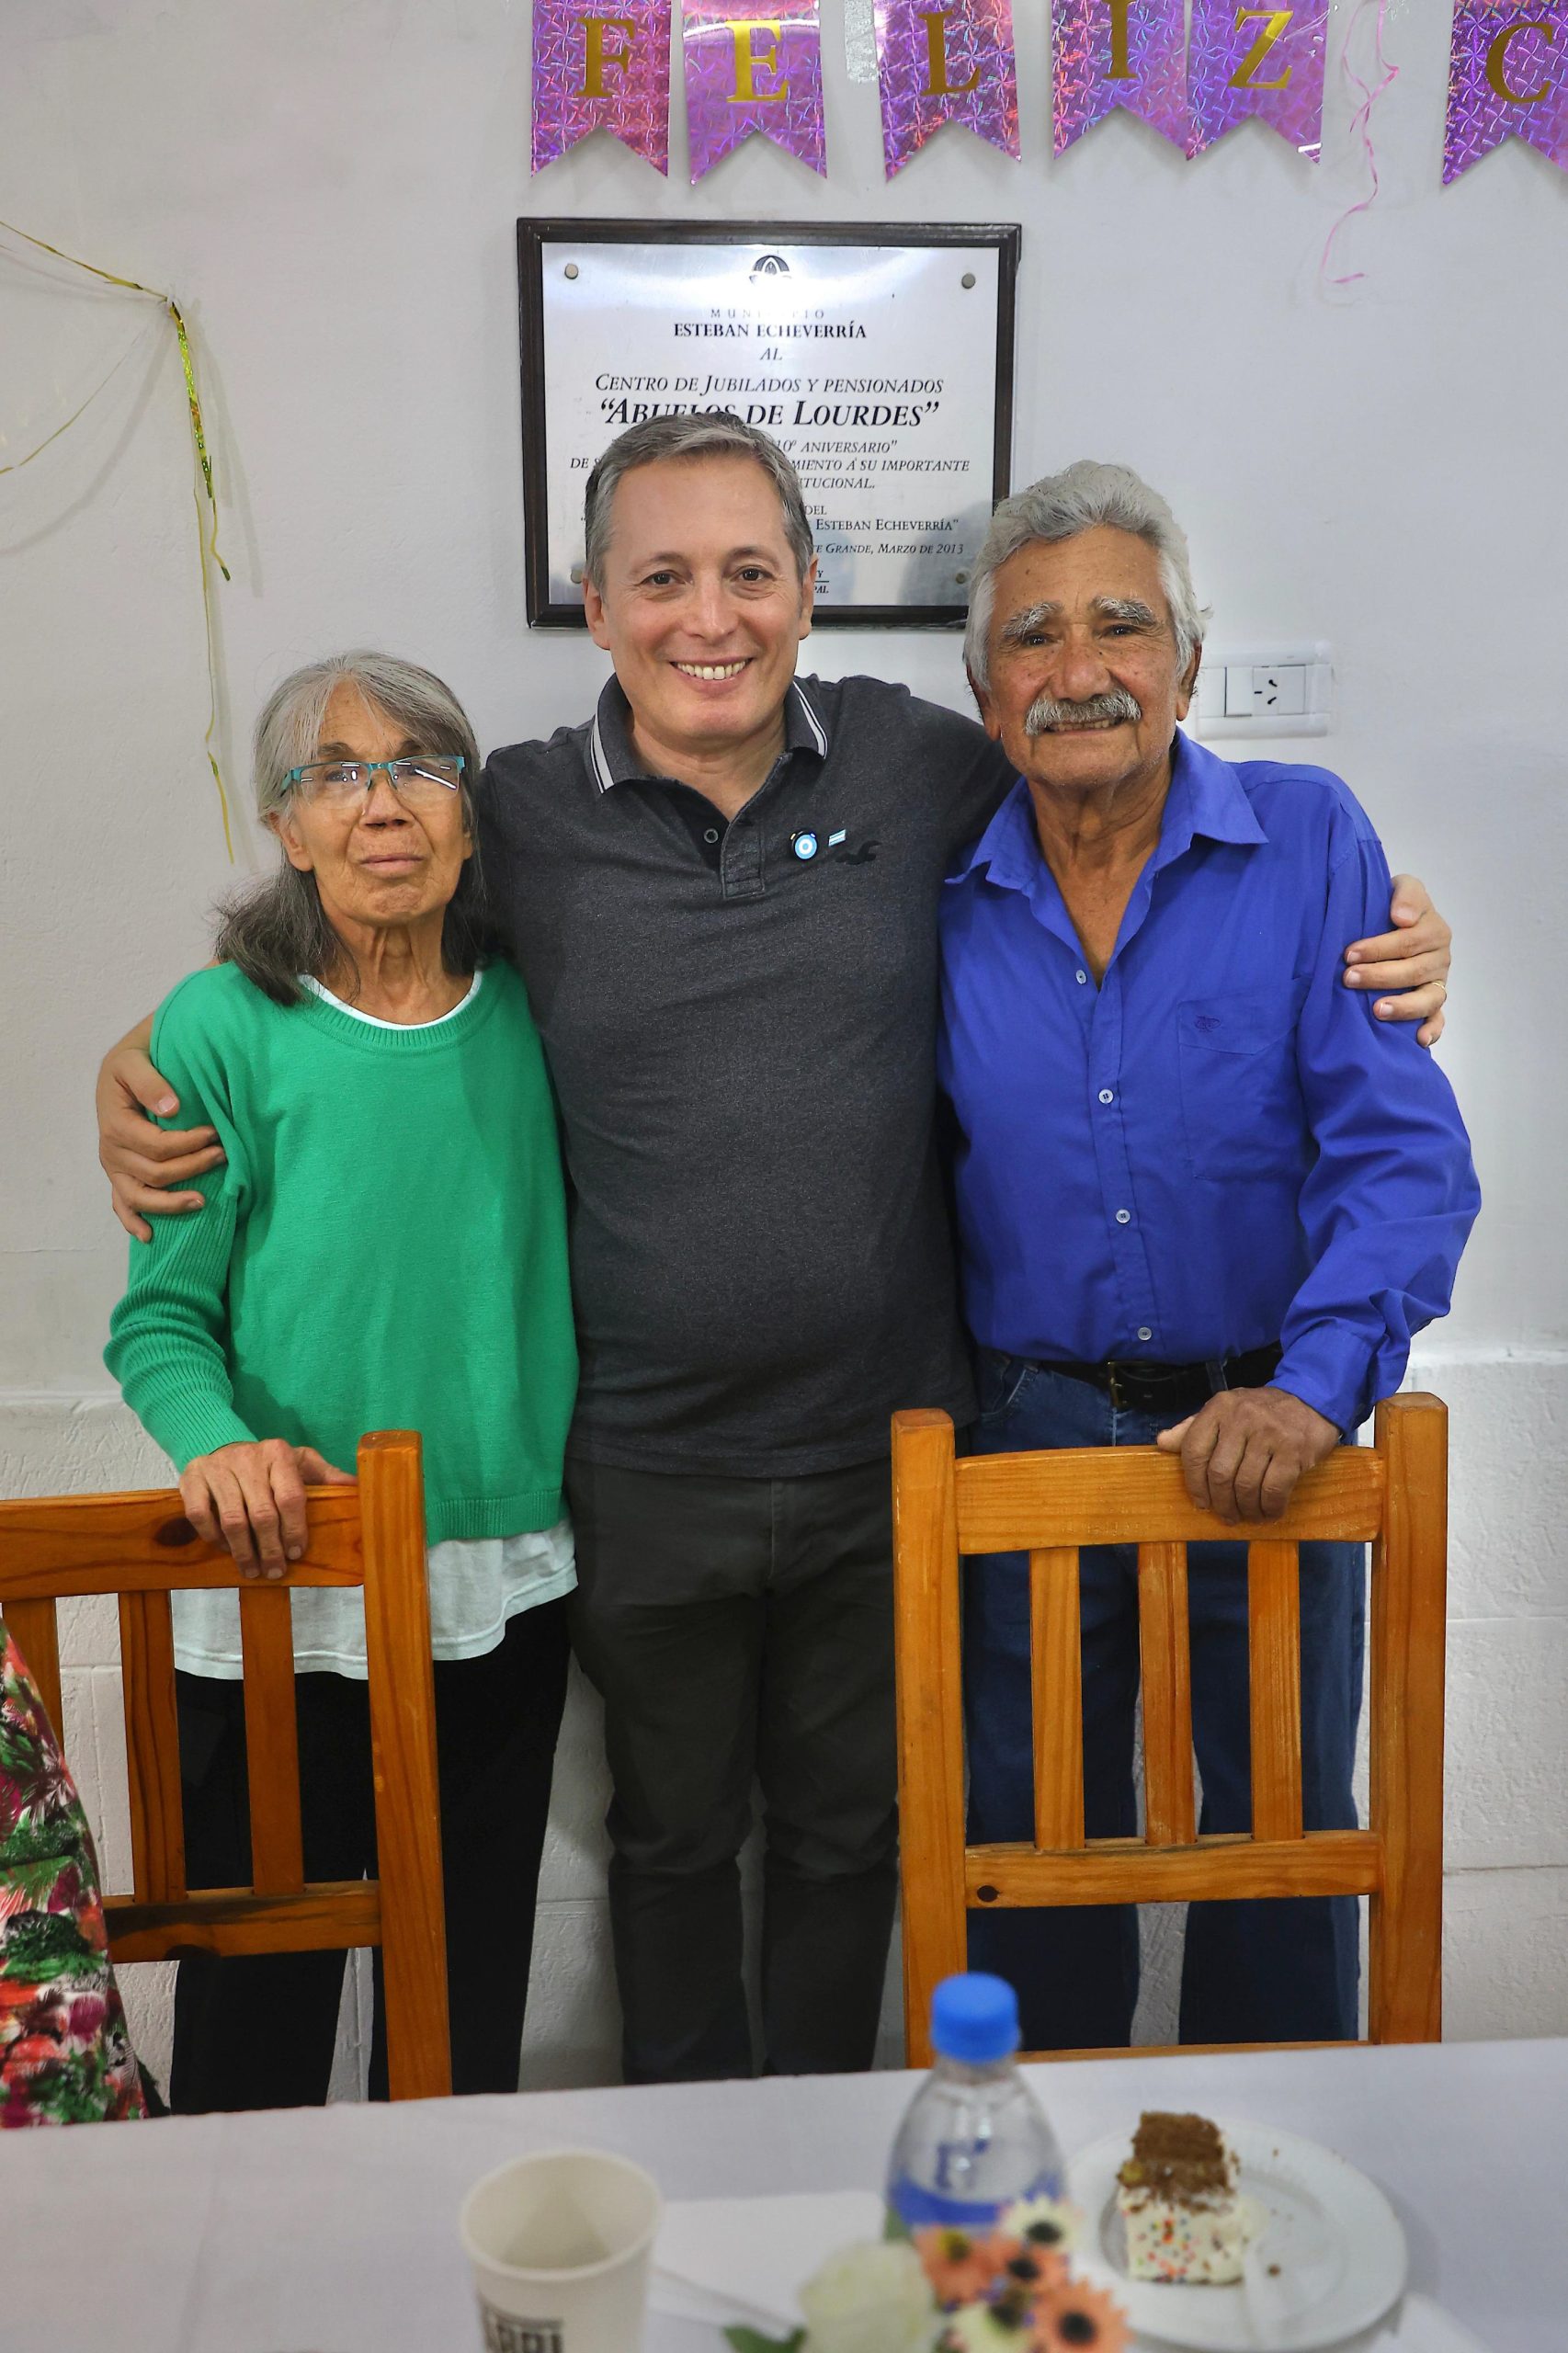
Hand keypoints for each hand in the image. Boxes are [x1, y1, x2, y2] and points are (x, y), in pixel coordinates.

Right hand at [98, 1036, 225, 1240]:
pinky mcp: (118, 1174)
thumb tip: (172, 1109)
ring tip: (204, 1201)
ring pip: (140, 1198)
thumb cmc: (134, 1060)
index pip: (157, 1146)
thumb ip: (151, 1082)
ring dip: (172, 1204)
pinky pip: (121, 1205)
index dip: (189, 1144)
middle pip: (156, 1174)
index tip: (217, 1134)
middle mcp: (111, 1151)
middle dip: (193, 1168)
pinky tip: (150, 1235)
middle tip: (224, 1155)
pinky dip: (133, 1222)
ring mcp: (114, 1166)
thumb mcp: (135, 1060)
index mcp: (115, 1124)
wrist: (123, 1065)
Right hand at [179, 1441, 353, 1579]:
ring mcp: (217, 1466)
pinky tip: (226, 1549)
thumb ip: (327, 1476)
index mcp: (278, 1453)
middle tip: (275, 1571)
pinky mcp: (191, 1477)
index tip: (296, 1553)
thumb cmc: (269, 1464)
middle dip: (270, 1548)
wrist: (225, 1447)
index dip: (295, 1529)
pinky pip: (199, 1515)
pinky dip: (213, 1537)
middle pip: (262, 1513)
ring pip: (232, 1519)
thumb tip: (356, 1489)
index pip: (290, 1497)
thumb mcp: (301, 1463)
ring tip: (252, 1570)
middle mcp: (247, 1457)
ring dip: (243, 1551)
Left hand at [1156, 1386, 1339, 1524]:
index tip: (1200, 1502)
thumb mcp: (1224, 1411)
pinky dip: (1269, 1508)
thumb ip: (1193, 1428)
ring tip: (1248, 1516)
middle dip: (1221, 1503)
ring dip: (1245, 1509)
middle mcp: (1241, 1418)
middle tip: (1226, 1516)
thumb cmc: (1261, 1412)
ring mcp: (1269, 1433)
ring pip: (1246, 1485)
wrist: (1311, 1400)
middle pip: (1219, 1473)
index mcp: (1219, 1407)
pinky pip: (1274, 1489)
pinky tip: (1269, 1512)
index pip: (1194, 1450)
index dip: (1193, 1483)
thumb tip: (1161, 1443)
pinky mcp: (1294, 1450)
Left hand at [1343, 872, 1450, 1047]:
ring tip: (1377, 1011)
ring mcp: (1437, 982)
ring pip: (1428, 998)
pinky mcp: (1434, 1003)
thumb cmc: (1394, 905)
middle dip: (1379, 976)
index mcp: (1434, 929)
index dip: (1379, 948)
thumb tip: (1402, 918)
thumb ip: (1407, 895)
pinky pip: (1438, 1019)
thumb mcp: (1404, 887)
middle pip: (1413, 971)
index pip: (1409, 941)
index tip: (1349, 954)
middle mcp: (1440, 957)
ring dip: (1403, 1006)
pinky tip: (1419, 1040)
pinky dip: (1432, 1030)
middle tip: (1348, 978)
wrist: (1395, 919)